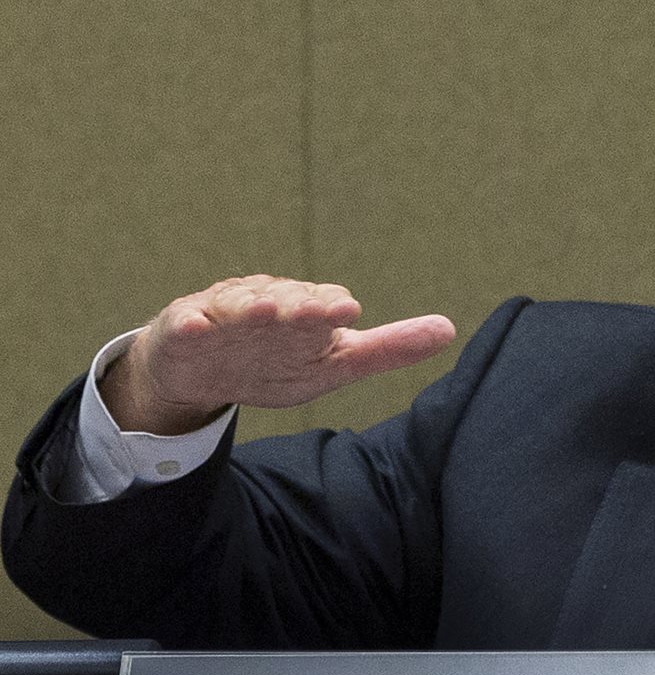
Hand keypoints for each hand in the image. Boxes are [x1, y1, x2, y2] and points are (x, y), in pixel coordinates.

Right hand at [100, 275, 455, 434]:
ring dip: (255, 307)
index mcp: (306, 312)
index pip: (324, 305)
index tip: (348, 312)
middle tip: (318, 311)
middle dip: (301, 305)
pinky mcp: (186, 328)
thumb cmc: (274, 362)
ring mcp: (226, 314)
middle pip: (286, 301)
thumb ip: (387, 349)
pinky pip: (188, 324)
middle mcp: (270, 304)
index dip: (333, 308)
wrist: (200, 372)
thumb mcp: (333, 364)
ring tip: (268, 310)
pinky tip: (199, 326)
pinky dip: (194, 324)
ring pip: (241, 306)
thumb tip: (449, 329)